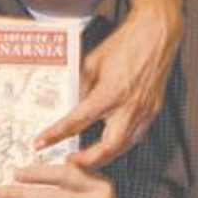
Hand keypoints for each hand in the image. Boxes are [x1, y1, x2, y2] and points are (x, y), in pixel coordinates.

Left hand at [34, 4, 181, 168]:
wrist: (156, 34)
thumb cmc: (126, 43)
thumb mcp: (92, 62)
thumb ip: (81, 86)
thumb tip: (72, 102)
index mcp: (110, 93)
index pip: (77, 121)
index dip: (56, 134)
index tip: (41, 143)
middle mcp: (129, 107)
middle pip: (108, 148)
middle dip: (88, 161)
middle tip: (70, 163)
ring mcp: (144, 111)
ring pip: (125, 146)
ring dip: (105, 155)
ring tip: (87, 158)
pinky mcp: (153, 110)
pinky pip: (136, 136)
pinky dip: (121, 144)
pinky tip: (110, 143)